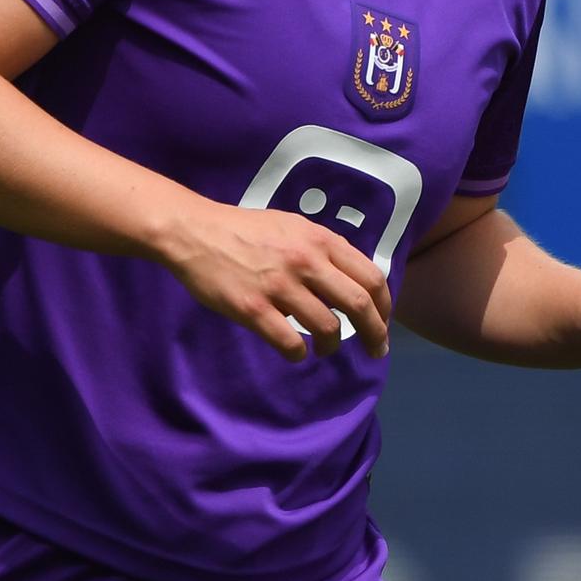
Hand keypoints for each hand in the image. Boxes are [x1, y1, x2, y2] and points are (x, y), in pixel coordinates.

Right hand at [155, 199, 392, 361]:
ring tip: (325, 349)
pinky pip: (289, 342)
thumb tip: (352, 278)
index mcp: (321, 241)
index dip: (384, 306)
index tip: (383, 322)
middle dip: (374, 333)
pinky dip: (299, 354)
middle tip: (375, 350)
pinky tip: (296, 352)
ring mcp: (280, 286)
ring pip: (328, 328)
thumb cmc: (247, 229)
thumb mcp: (295, 227)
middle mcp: (307, 262)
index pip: (371, 277)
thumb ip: (325, 250)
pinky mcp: (253, 308)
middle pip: (358, 305)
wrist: (197, 232)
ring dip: (333, 346)